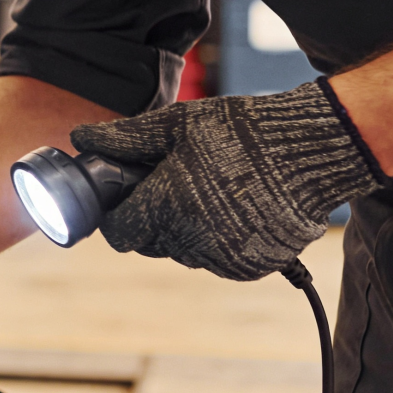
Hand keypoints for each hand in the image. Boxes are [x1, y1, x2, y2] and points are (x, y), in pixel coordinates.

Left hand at [66, 82, 388, 280]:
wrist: (311, 150)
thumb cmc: (241, 131)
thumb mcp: (177, 124)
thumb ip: (125, 138)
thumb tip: (81, 137)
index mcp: (167, 206)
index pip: (118, 233)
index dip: (117, 215)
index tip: (127, 198)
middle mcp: (193, 240)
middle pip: (150, 244)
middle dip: (152, 220)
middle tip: (173, 186)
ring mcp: (224, 258)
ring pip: (185, 254)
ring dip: (186, 231)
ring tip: (210, 192)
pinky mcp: (251, 267)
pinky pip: (219, 260)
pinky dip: (219, 241)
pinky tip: (235, 208)